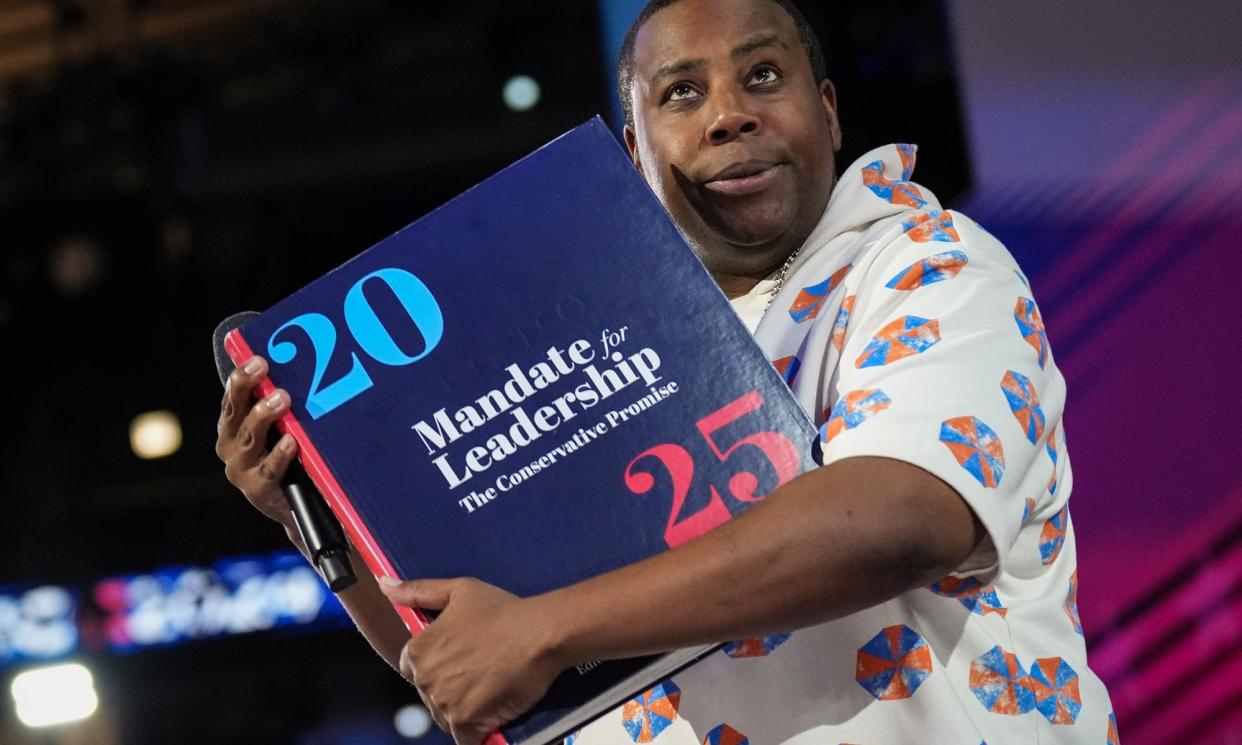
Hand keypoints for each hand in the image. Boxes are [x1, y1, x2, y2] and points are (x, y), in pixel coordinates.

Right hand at [215, 355, 298, 530]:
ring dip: (264, 415)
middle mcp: (231, 447)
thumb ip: (282, 405)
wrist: (299, 507)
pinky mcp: (257, 490)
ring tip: (283, 398)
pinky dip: (279, 455)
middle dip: (247, 387)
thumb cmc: (292, 458)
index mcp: (233, 427)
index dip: (241, 377)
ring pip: (250, 438)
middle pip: (235, 413)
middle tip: (264, 368)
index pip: (232, 398)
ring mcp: (242, 470)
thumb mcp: (283, 429)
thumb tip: (303, 365)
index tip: (256, 359)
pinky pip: (269, 470)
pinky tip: (291, 442)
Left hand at [379, 578, 565, 744]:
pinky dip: (475, 732)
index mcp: (418, 650)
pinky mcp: (467, 723)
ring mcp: (445, 703)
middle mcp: (425, 679)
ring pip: (445, 716)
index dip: (437, 663)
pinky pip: (463, 737)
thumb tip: (385, 585)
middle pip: (429, 694)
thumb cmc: (503, 610)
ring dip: (462, 710)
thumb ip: (418, 591)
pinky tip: (491, 717)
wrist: (539, 634)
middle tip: (480, 672)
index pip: (412, 668)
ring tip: (489, 689)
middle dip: (450, 687)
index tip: (459, 658)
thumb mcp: (459, 591)